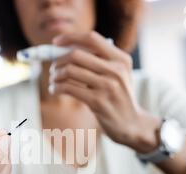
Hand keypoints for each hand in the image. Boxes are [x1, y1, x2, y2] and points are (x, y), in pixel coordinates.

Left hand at [50, 31, 161, 153]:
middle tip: (53, 68)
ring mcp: (107, 86)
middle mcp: (116, 70)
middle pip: (76, 54)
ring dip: (55, 75)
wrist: (131, 124)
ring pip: (70, 70)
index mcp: (121, 59)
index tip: (56, 42)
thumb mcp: (118, 75)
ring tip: (53, 80)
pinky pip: (69, 88)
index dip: (70, 37)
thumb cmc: (118, 97)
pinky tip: (54, 90)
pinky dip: (56, 87)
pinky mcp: (97, 101)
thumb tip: (66, 49)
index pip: (92, 38)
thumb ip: (100, 61)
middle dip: (59, 60)